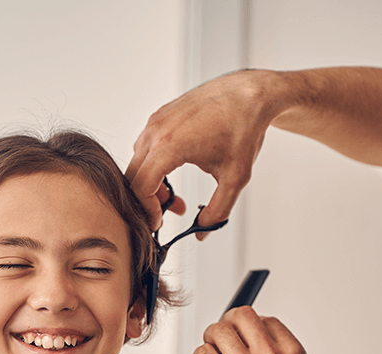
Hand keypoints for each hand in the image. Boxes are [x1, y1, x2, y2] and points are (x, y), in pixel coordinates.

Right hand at [126, 70, 280, 231]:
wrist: (249, 94)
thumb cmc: (243, 128)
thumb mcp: (235, 179)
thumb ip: (217, 211)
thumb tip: (202, 232)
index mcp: (170, 146)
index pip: (141, 188)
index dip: (147, 211)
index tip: (159, 223)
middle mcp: (156, 131)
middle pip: (133, 177)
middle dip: (147, 200)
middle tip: (170, 213)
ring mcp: (156, 121)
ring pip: (137, 162)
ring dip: (150, 183)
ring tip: (176, 195)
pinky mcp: (160, 116)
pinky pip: (145, 147)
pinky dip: (153, 165)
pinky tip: (174, 172)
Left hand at [193, 306, 319, 353]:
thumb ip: (277, 353)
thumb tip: (250, 335)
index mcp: (291, 353)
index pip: (264, 319)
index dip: (248, 324)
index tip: (241, 334)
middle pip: (240, 316)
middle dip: (227, 324)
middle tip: (222, 338)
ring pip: (217, 332)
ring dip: (210, 340)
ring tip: (213, 353)